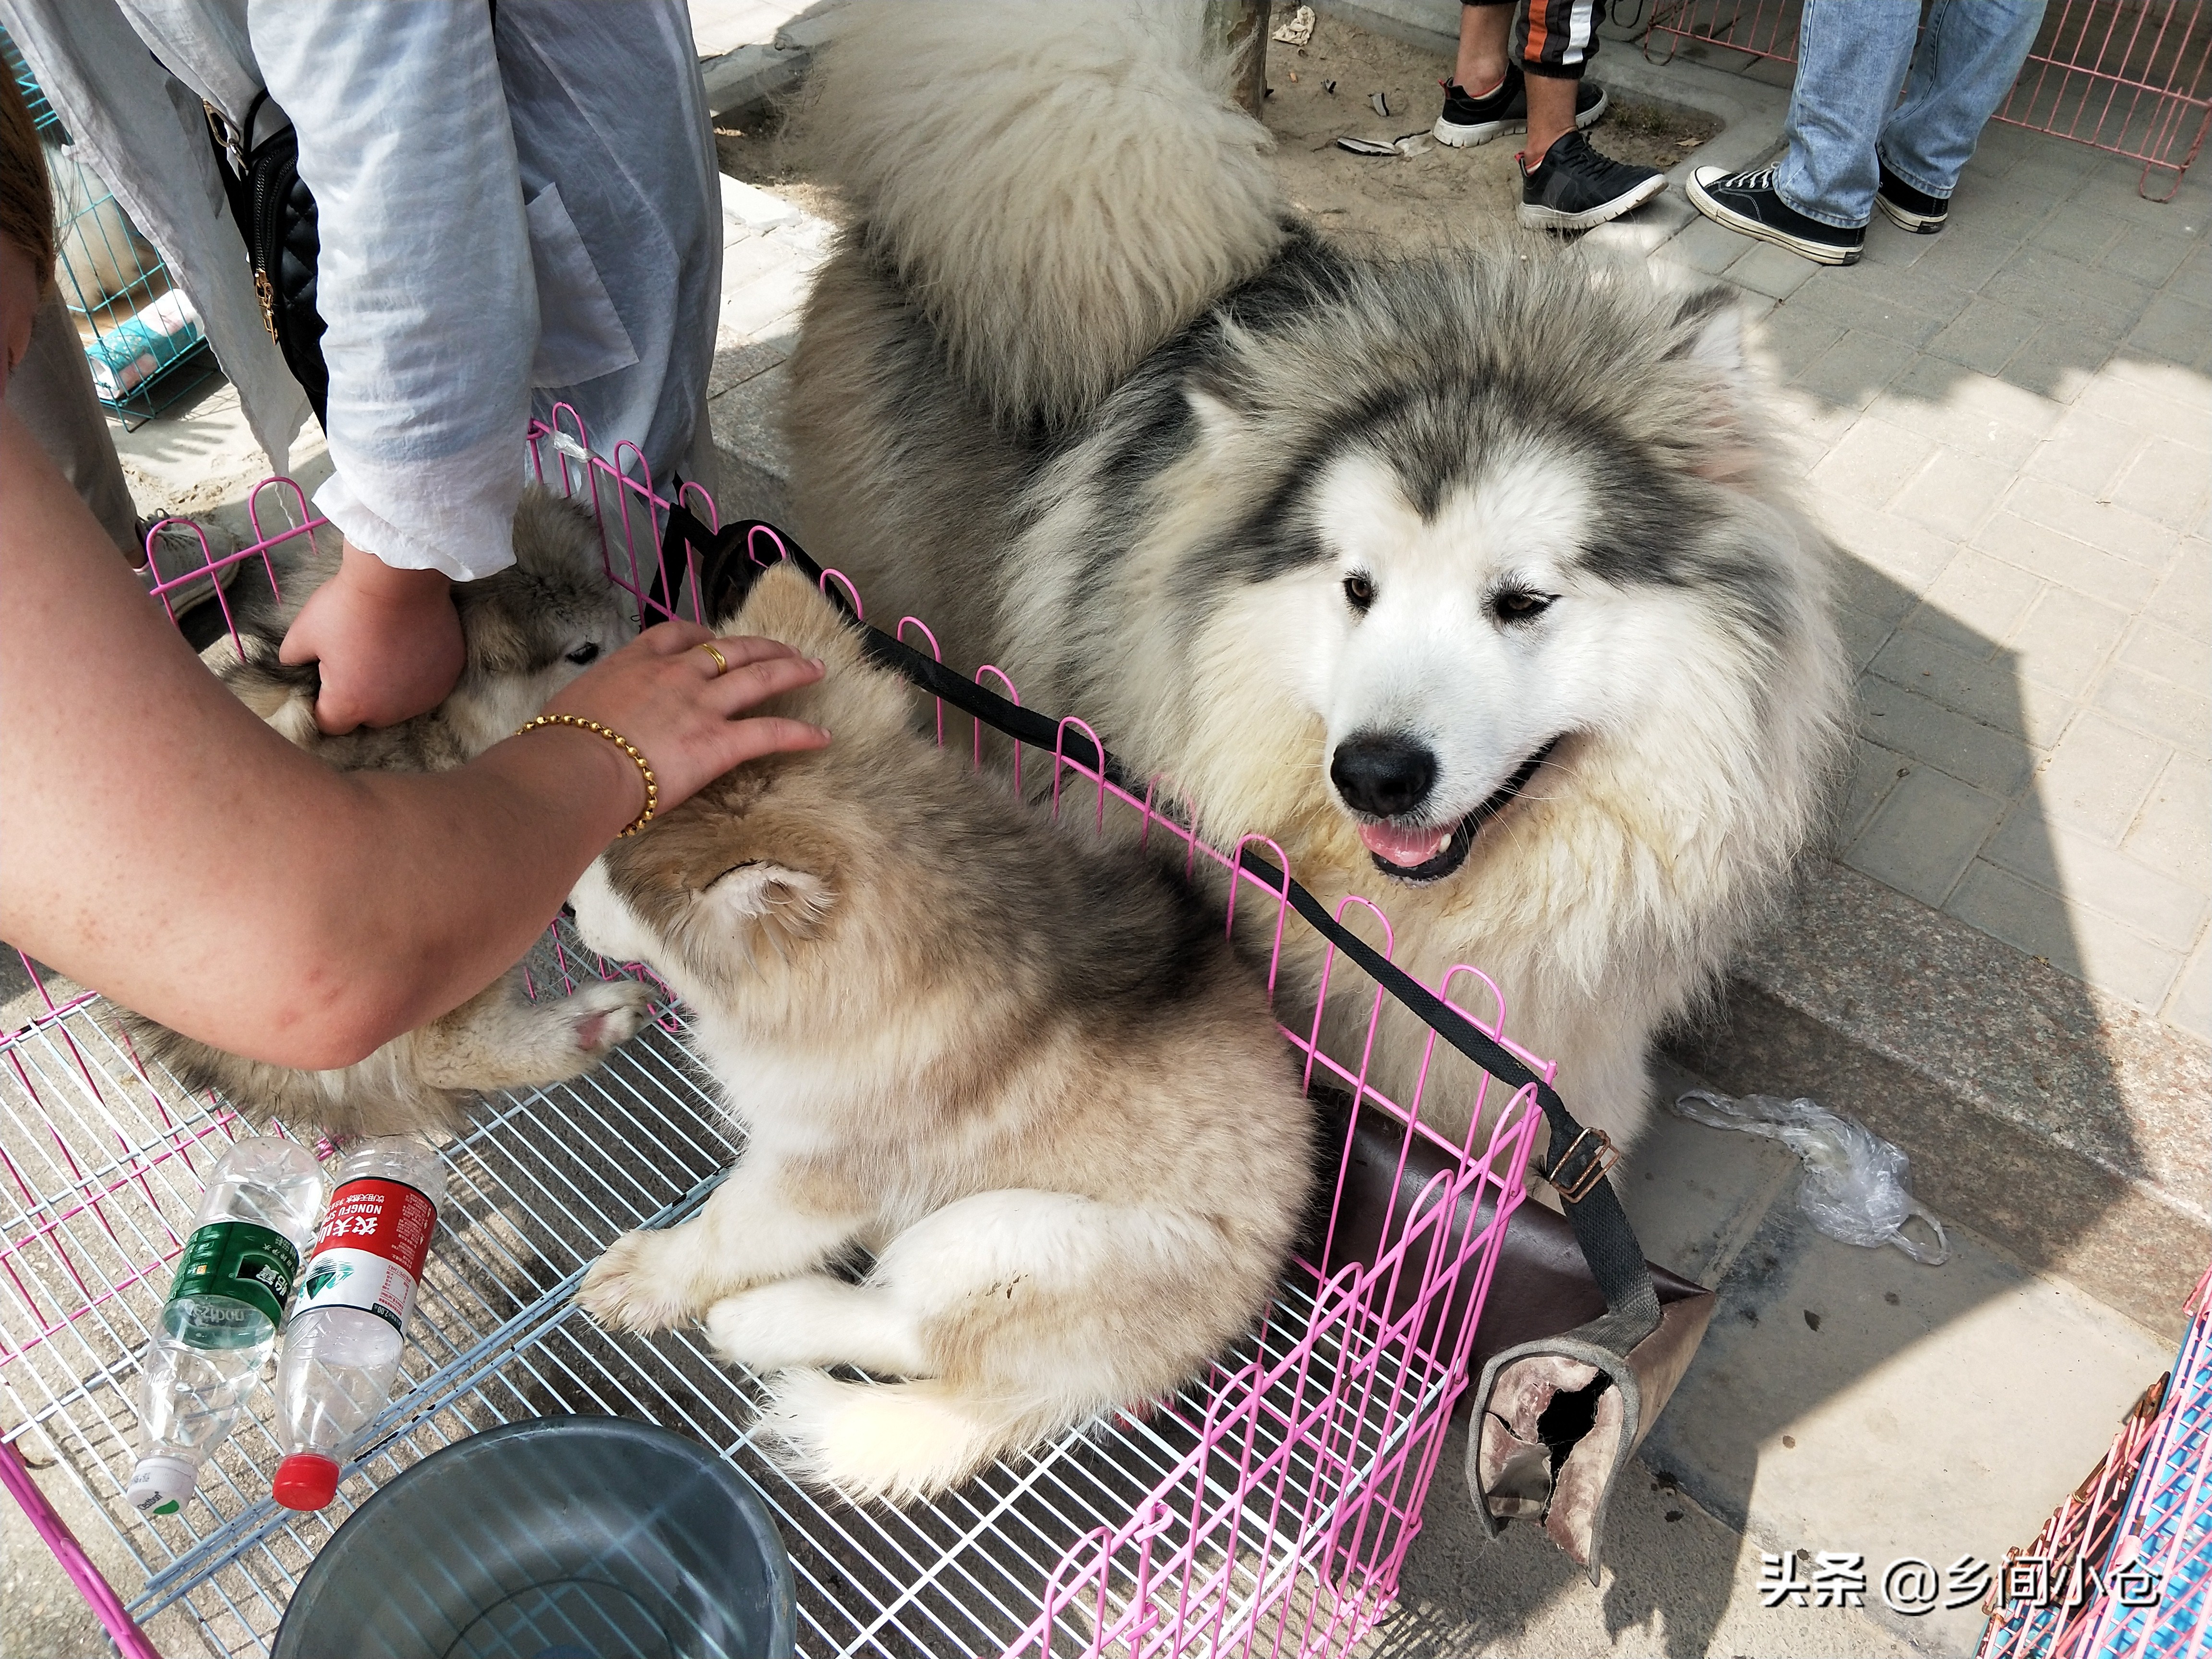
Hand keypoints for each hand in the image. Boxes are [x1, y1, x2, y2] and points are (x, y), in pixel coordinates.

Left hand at [279, 537, 464, 732]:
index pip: (330, 723)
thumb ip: (293, 658)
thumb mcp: (303, 631)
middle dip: (360, 696)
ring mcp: (424, 695)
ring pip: (402, 702)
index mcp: (350, 705)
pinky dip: (420, 671)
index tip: (325, 680)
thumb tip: (292, 665)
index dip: (323, 703)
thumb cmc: (348, 607)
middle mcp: (390, 711)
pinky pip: (429, 683)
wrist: (400, 578)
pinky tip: (412, 645)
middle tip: (357, 659)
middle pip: (369, 716)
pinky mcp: (447, 676)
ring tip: (387, 651)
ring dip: (393, 687)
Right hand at [541, 620, 830, 820]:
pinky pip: (771, 732)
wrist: (575, 766)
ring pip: (759, 676)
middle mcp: (675, 674)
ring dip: (792, 670)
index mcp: (635, 662)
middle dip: (761, 646)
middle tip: (785, 648)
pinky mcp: (719, 741)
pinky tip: (822, 736)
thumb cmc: (560, 744)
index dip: (702, 635)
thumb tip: (584, 725)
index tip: (713, 638)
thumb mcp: (571, 706)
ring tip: (815, 669)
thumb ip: (592, 707)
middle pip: (730, 648)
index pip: (676, 635)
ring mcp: (700, 704)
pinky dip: (801, 733)